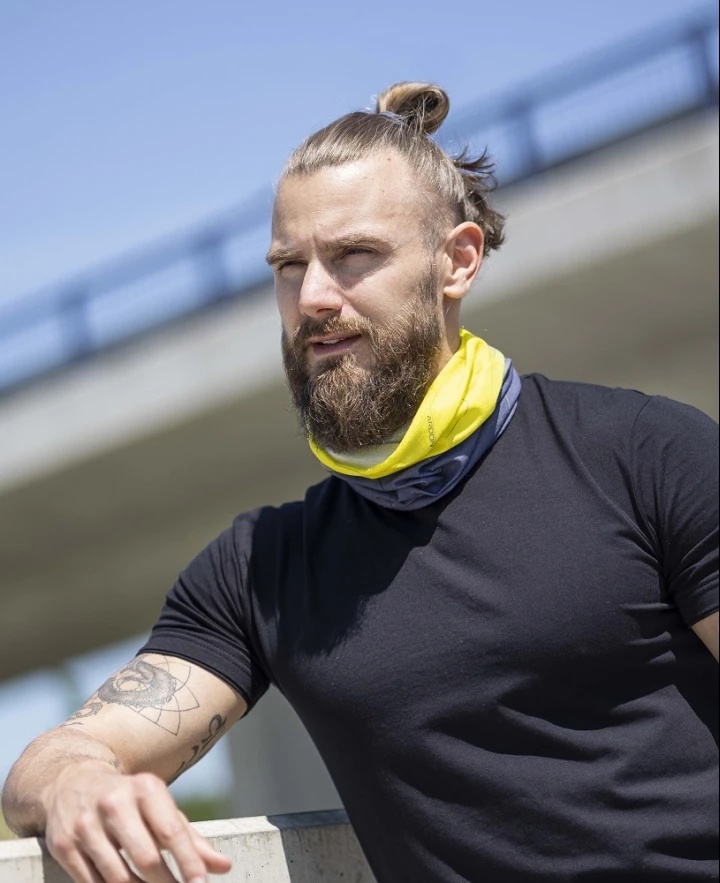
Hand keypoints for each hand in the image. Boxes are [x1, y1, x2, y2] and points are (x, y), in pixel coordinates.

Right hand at [42, 761, 231, 882]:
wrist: (71, 781)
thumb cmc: (129, 800)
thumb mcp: (159, 807)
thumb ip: (190, 838)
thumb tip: (224, 867)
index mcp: (145, 788)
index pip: (170, 832)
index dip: (189, 862)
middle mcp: (114, 803)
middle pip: (145, 858)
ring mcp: (86, 824)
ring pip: (118, 877)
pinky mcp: (63, 845)